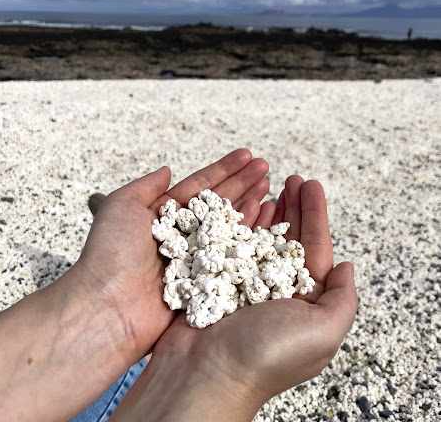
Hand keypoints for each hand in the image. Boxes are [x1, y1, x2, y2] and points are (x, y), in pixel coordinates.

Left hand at [74, 148, 269, 364]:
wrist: (109, 306)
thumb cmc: (110, 253)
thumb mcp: (121, 206)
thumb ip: (146, 186)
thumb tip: (167, 170)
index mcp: (164, 217)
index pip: (199, 187)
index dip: (224, 170)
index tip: (246, 155)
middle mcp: (183, 237)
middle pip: (219, 204)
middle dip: (243, 183)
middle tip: (265, 166)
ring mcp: (197, 261)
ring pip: (230, 227)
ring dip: (251, 204)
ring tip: (270, 185)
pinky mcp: (208, 284)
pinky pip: (235, 256)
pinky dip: (251, 235)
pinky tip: (266, 216)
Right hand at [110, 176, 357, 421]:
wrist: (205, 374)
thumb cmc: (267, 356)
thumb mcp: (323, 331)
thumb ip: (343, 299)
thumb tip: (347, 267)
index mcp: (305, 302)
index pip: (316, 248)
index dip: (315, 214)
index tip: (311, 185)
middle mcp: (277, 292)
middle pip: (289, 238)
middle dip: (293, 207)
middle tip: (292, 178)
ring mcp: (246, 285)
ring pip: (260, 237)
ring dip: (267, 210)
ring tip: (269, 184)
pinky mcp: (218, 280)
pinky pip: (232, 243)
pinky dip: (238, 222)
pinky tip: (243, 205)